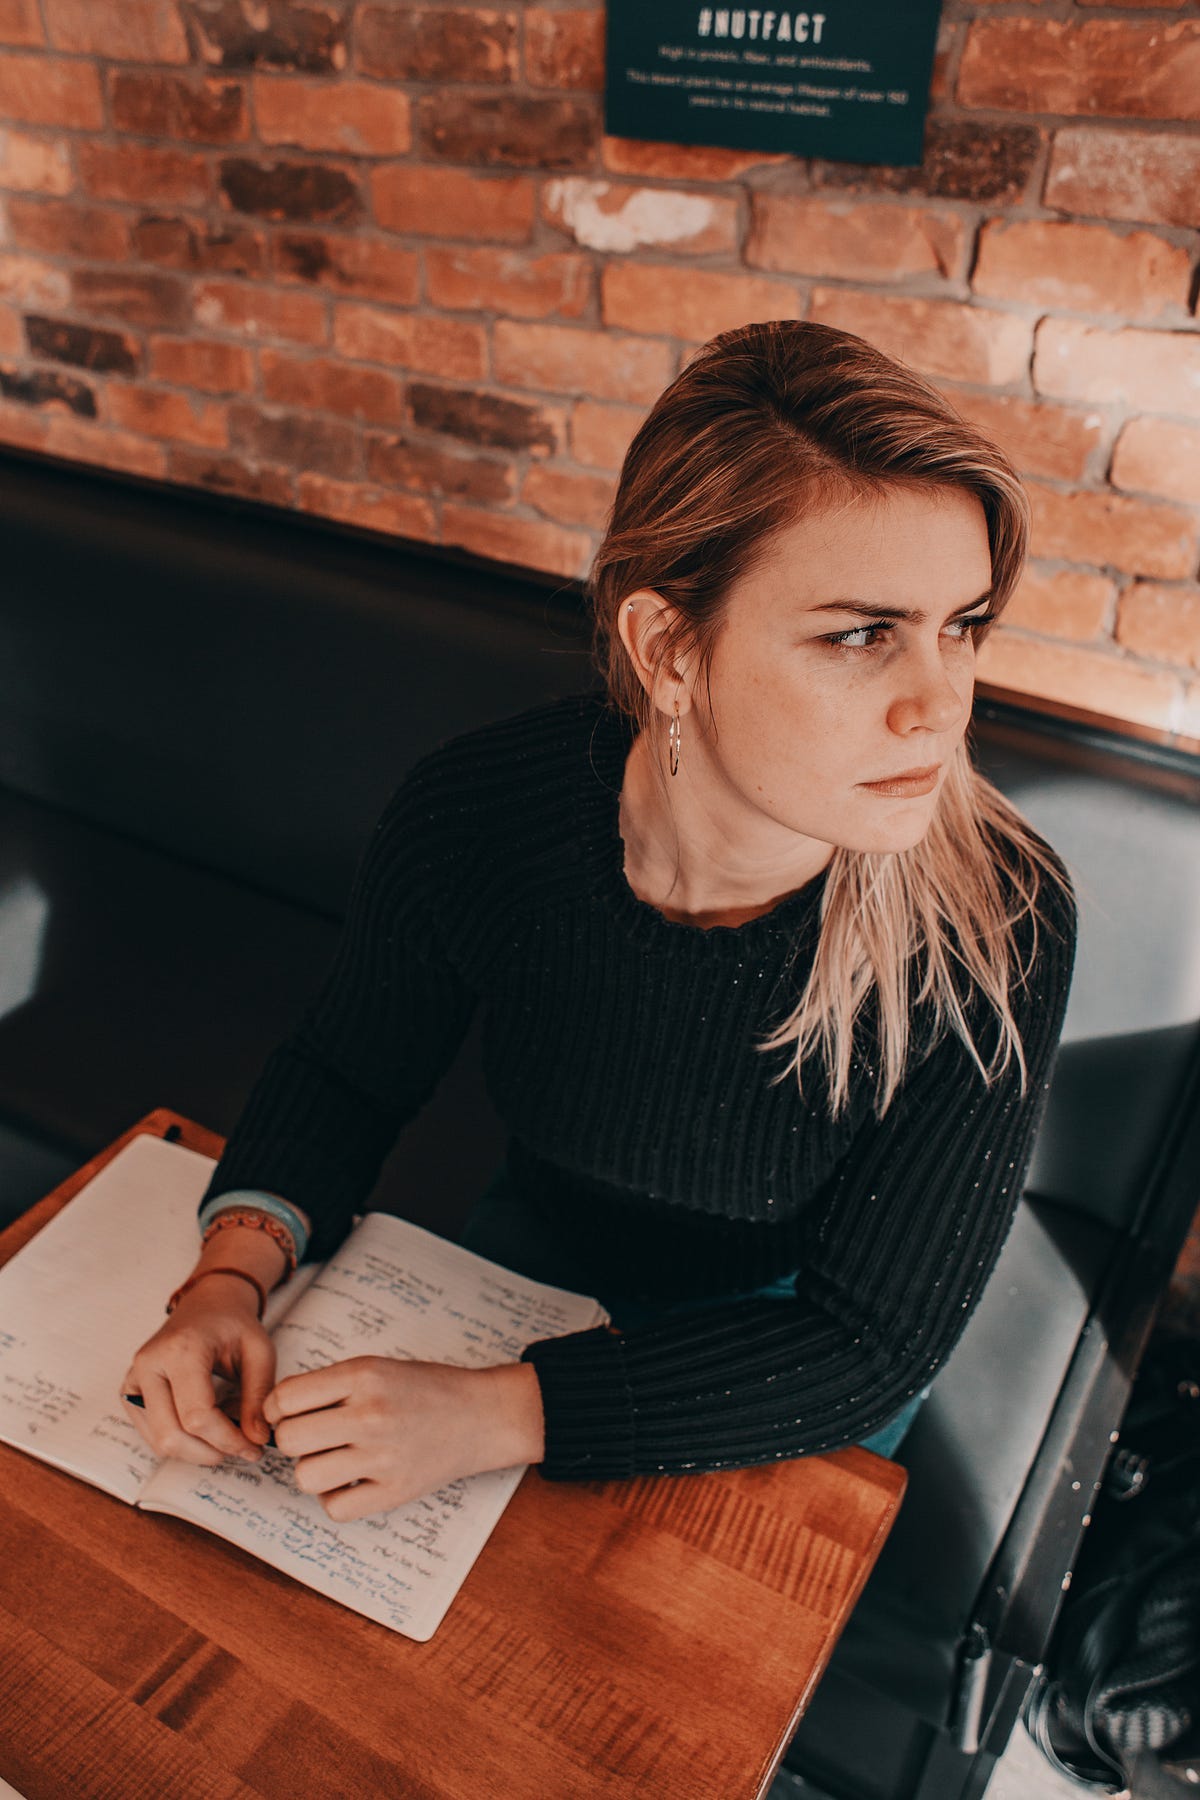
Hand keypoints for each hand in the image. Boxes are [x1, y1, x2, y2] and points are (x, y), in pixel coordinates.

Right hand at [122, 1274, 276, 1464]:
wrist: (207, 1305)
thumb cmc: (233, 1325)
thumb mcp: (260, 1352)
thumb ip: (259, 1396)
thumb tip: (256, 1440)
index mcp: (181, 1349)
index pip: (197, 1416)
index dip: (228, 1440)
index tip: (254, 1448)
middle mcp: (149, 1363)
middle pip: (171, 1435)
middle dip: (211, 1452)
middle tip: (242, 1449)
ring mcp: (134, 1378)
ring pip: (158, 1440)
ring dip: (196, 1451)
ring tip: (226, 1432)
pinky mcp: (130, 1392)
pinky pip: (151, 1434)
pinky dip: (180, 1441)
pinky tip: (205, 1426)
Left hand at [263, 1357, 545, 1522]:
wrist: (482, 1415)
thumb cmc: (425, 1388)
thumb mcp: (376, 1367)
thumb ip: (328, 1384)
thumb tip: (274, 1411)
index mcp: (364, 1376)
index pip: (285, 1398)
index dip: (277, 1408)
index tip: (289, 1412)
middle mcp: (371, 1415)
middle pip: (288, 1439)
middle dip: (293, 1439)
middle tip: (314, 1436)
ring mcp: (383, 1457)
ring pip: (305, 1477)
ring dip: (313, 1469)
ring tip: (336, 1458)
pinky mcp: (395, 1492)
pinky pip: (334, 1508)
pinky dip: (336, 1498)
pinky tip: (353, 1481)